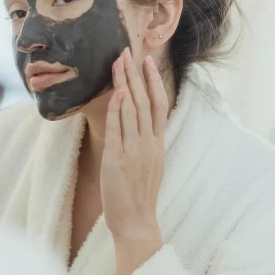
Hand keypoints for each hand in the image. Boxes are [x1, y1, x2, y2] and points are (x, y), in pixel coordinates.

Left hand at [101, 48, 167, 274]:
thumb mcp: (147, 165)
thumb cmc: (138, 196)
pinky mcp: (118, 159)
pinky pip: (118, 129)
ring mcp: (135, 151)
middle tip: (129, 50)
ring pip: (132, 109)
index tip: (148, 61)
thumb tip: (137, 122)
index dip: (154, 81)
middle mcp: (149, 144)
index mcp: (157, 144)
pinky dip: (118, 110)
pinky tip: (115, 93)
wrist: (136, 223)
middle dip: (137, 74)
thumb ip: (144, 142)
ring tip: (119, 62)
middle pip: (146, 101)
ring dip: (125, 83)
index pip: (159, 105)